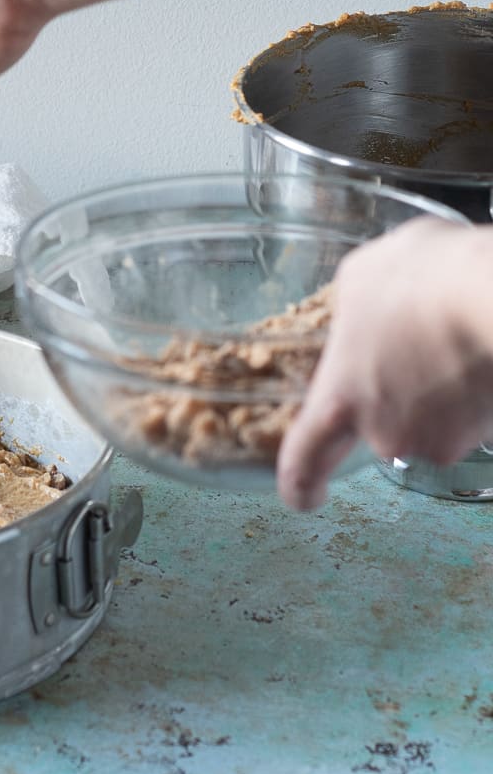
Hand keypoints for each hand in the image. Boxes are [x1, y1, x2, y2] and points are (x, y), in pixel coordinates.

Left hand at [277, 217, 492, 509]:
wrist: (492, 296)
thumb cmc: (425, 277)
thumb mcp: (362, 276)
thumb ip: (349, 309)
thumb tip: (356, 313)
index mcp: (341, 395)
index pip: (304, 459)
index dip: (300, 485)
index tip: (305, 497)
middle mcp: (385, 431)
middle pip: (380, 427)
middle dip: (394, 397)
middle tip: (413, 348)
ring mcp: (437, 439)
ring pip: (429, 421)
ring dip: (435, 392)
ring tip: (449, 340)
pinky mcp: (480, 437)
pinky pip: (467, 419)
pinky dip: (469, 394)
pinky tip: (473, 353)